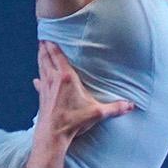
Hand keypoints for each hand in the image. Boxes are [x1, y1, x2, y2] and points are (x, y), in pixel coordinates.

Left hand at [30, 42, 131, 167]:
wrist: (53, 135)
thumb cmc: (73, 121)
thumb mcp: (97, 113)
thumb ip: (115, 108)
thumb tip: (132, 105)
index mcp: (66, 77)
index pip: (57, 55)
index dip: (52, 43)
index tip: (49, 33)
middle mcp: (53, 79)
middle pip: (46, 57)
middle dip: (44, 46)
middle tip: (43, 36)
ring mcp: (45, 88)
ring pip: (41, 67)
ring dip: (40, 57)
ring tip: (40, 49)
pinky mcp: (42, 97)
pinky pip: (39, 84)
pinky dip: (38, 79)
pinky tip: (36, 79)